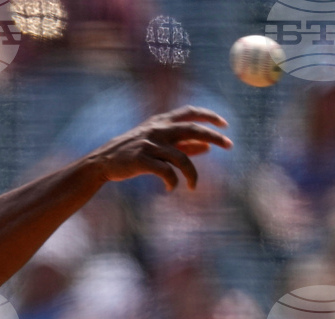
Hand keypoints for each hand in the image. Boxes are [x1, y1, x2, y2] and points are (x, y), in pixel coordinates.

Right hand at [90, 106, 232, 190]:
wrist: (104, 161)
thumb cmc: (133, 152)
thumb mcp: (158, 144)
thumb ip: (183, 144)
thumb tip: (208, 147)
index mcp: (161, 122)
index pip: (190, 112)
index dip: (209, 116)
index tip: (225, 124)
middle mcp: (157, 129)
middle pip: (193, 129)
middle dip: (214, 136)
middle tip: (230, 145)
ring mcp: (150, 144)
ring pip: (182, 158)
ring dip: (192, 174)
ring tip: (194, 187)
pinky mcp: (142, 160)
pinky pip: (166, 172)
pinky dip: (172, 182)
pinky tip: (171, 189)